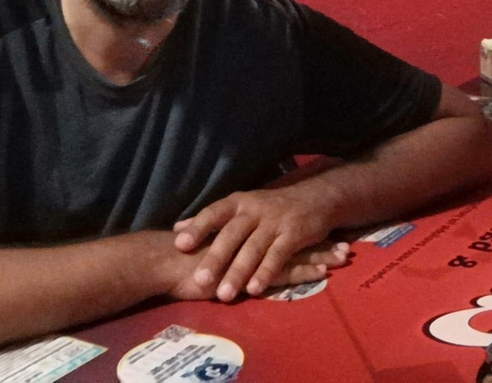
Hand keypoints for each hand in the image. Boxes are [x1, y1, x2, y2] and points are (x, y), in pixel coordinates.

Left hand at [170, 186, 336, 300]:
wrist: (315, 197)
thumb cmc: (269, 208)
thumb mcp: (240, 206)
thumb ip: (211, 219)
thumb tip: (176, 229)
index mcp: (238, 202)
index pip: (214, 212)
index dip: (197, 227)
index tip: (179, 244)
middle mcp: (254, 209)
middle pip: (232, 234)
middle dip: (216, 257)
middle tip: (199, 281)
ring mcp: (274, 222)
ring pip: (253, 248)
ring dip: (239, 272)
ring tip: (224, 295)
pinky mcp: (293, 234)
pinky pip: (277, 255)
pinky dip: (266, 272)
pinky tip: (254, 290)